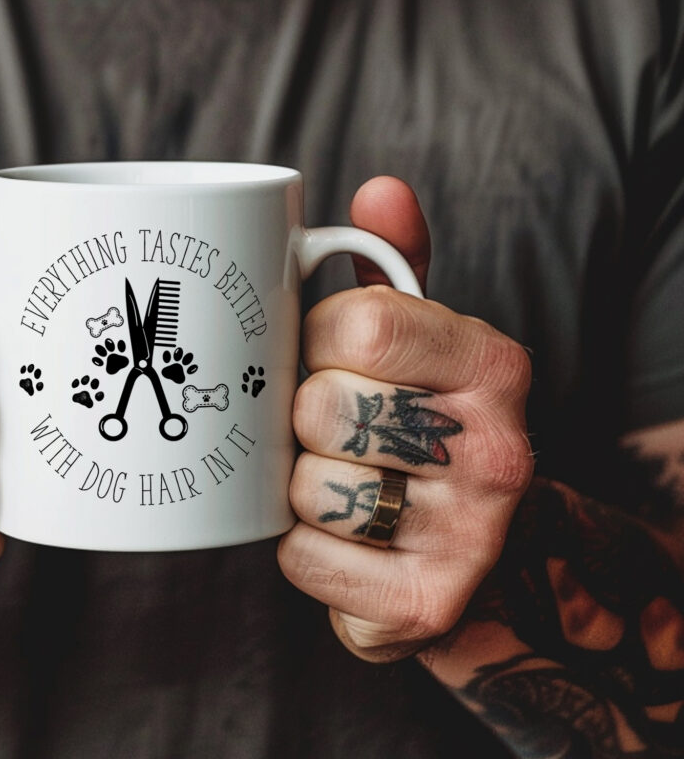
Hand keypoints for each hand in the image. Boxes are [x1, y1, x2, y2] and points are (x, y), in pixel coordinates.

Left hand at [278, 177, 533, 661]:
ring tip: (332, 471)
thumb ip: (394, 262)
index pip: (358, 325)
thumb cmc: (418, 417)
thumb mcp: (418, 333)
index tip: (321, 351)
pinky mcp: (426, 603)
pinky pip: (300, 556)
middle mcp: (497, 450)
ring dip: (295, 479)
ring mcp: (468, 536)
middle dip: (302, 413)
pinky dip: (296, 542)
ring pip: (307, 486)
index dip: (312, 336)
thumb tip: (381, 189)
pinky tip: (333, 530)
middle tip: (327, 421)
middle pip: (325, 408)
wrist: (467, 546)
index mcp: (494, 364)